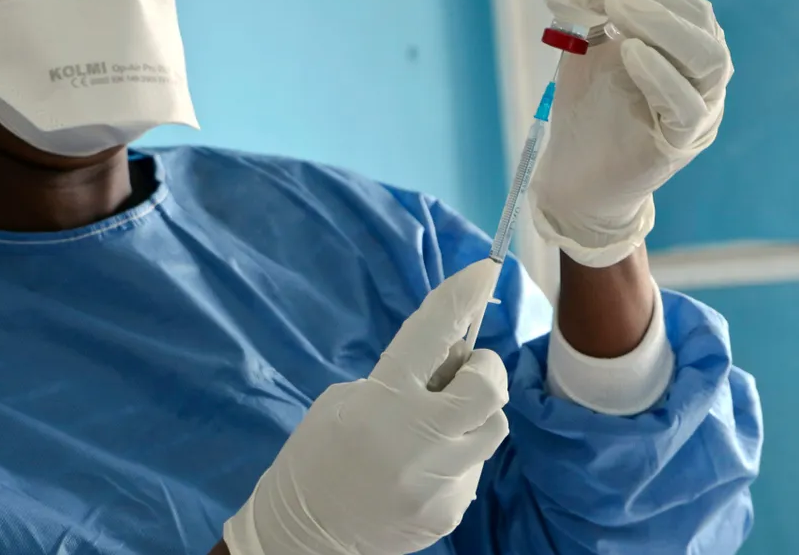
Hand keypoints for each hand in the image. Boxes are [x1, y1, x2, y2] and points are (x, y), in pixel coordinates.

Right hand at [224, 260, 508, 554]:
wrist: (305, 536)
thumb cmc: (316, 456)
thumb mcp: (345, 400)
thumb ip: (399, 379)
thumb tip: (448, 360)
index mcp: (382, 401)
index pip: (431, 333)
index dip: (460, 296)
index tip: (483, 270)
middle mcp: (417, 439)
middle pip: (488, 387)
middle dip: (484, 370)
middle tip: (462, 373)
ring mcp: (439, 480)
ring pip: (494, 427)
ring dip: (474, 415)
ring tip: (438, 426)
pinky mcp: (451, 510)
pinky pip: (474, 467)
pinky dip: (457, 456)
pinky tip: (423, 467)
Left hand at [531, 0, 732, 267]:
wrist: (576, 173)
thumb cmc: (588, 104)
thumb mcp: (588, 43)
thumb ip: (595, 0)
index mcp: (681, 37)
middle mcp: (701, 67)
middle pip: (696, 16)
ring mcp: (701, 103)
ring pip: (707, 56)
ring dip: (661, 24)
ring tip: (616, 9)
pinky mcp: (686, 138)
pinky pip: (686, 103)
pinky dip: (660, 73)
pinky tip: (629, 53)